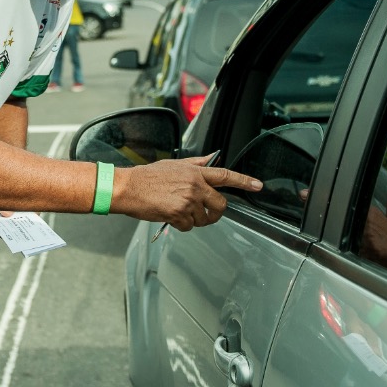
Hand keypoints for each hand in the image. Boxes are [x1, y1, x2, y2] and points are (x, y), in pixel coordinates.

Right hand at [117, 156, 261, 230]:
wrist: (128, 187)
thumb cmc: (148, 177)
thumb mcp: (174, 164)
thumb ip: (196, 164)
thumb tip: (211, 159)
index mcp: (195, 172)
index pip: (225, 176)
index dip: (244, 181)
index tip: (258, 185)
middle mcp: (195, 185)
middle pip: (220, 204)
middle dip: (215, 212)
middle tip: (204, 213)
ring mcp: (188, 200)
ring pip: (204, 219)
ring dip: (194, 219)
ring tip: (177, 210)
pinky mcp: (179, 214)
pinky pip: (189, 226)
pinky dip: (181, 225)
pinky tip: (170, 216)